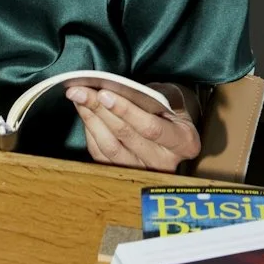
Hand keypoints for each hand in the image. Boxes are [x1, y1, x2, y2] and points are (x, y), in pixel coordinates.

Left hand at [67, 86, 200, 171]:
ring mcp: (144, 171)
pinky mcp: (126, 174)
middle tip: (80, 91)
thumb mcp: (172, 96)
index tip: (104, 93)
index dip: (126, 111)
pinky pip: (102, 155)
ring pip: (110, 147)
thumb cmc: (173, 107)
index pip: (152, 128)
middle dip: (99, 109)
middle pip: (126, 136)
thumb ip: (150, 96)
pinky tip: (84, 113)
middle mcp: (165, 162)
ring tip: (78, 98)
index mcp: (185, 143)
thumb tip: (116, 89)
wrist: (175, 128)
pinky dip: (90, 132)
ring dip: (91, 120)